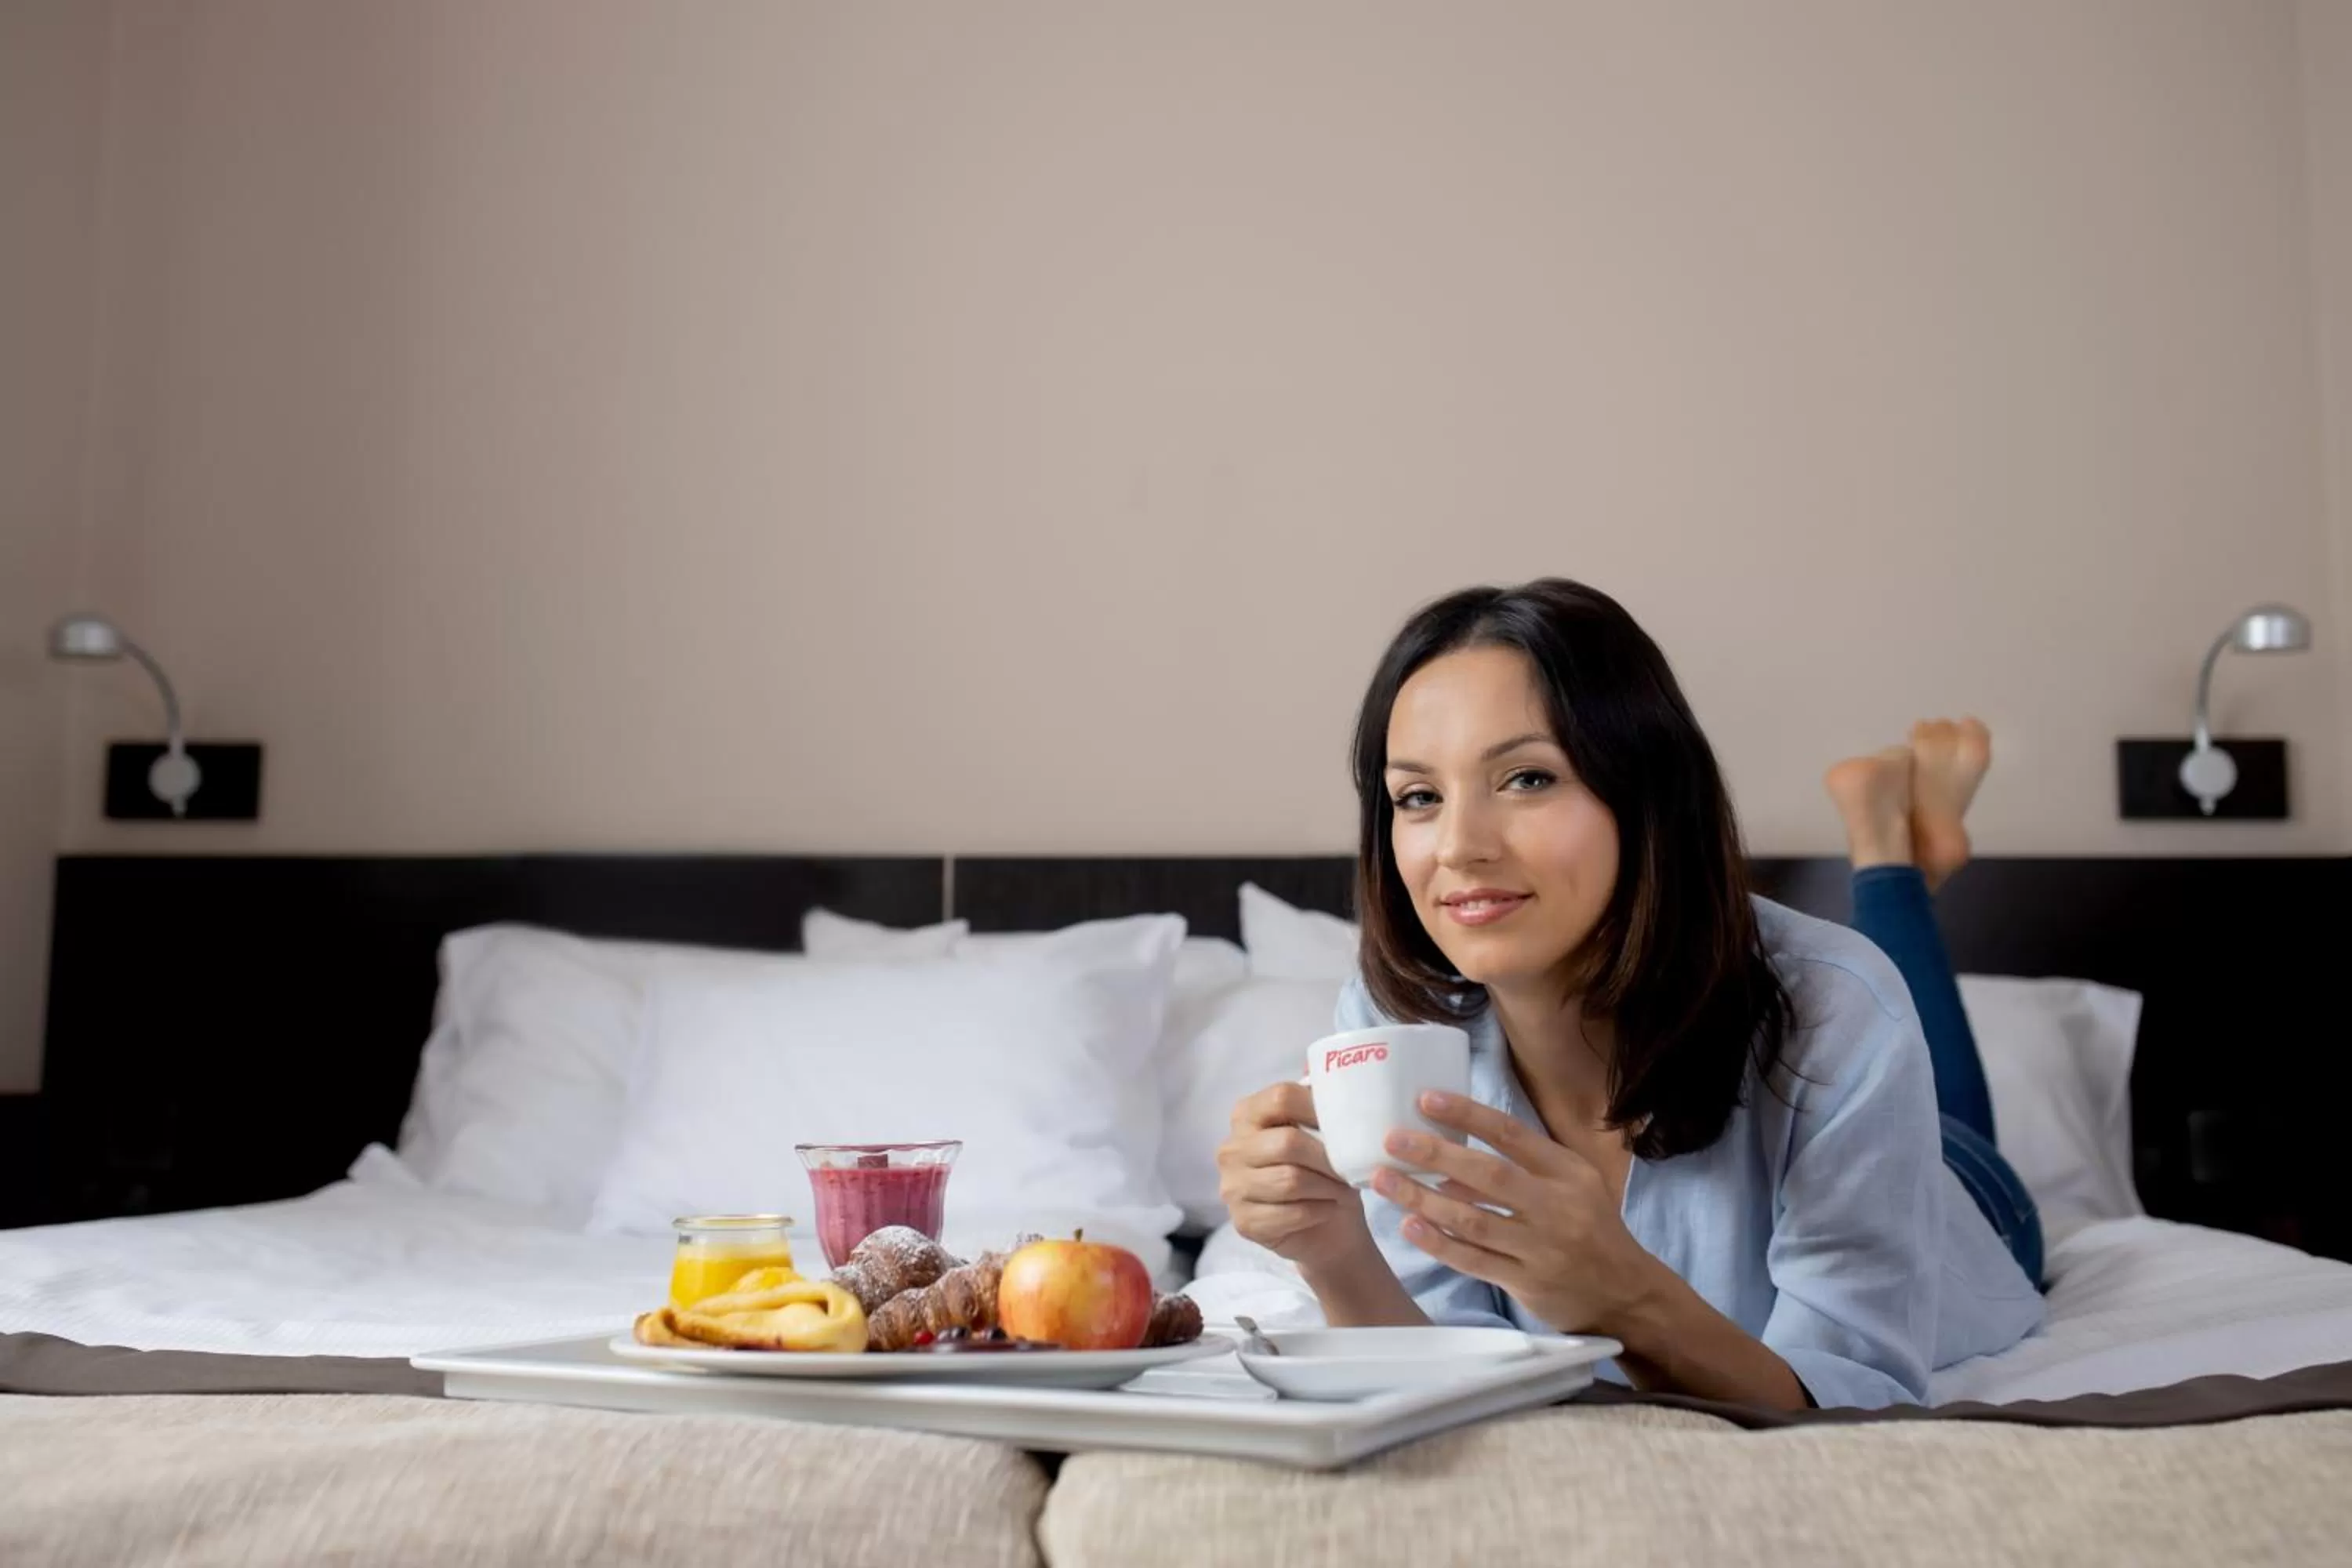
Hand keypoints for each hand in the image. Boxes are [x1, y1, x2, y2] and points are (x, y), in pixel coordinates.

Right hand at [1216, 1082, 1377, 1272]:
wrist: (1324, 1228)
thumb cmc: (1322, 1170)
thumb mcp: (1322, 1131)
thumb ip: (1319, 1098)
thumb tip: (1325, 1063)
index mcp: (1246, 1114)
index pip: (1280, 1097)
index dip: (1317, 1108)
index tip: (1347, 1124)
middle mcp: (1231, 1148)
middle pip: (1287, 1142)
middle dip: (1328, 1157)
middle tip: (1351, 1168)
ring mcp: (1232, 1187)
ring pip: (1290, 1180)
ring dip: (1327, 1187)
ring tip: (1344, 1189)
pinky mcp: (1244, 1221)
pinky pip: (1289, 1213)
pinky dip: (1318, 1211)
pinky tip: (1327, 1209)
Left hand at [1370, 1090, 1665, 1334]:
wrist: (1626, 1296)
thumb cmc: (1590, 1229)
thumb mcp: (1574, 1185)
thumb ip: (1525, 1167)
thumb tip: (1452, 1158)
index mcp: (1568, 1172)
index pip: (1512, 1134)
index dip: (1468, 1114)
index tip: (1426, 1099)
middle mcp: (1556, 1207)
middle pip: (1488, 1174)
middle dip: (1436, 1154)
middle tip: (1392, 1139)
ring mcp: (1541, 1248)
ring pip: (1472, 1220)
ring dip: (1423, 1199)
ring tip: (1385, 1181)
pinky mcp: (1527, 1284)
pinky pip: (1474, 1260)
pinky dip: (1439, 1243)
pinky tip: (1410, 1226)